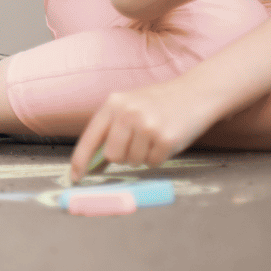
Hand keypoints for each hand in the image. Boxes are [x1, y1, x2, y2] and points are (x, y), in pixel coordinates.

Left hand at [68, 77, 222, 180]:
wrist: (195, 93)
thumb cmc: (158, 104)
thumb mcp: (129, 106)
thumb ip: (111, 128)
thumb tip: (93, 162)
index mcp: (113, 104)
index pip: (90, 137)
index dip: (80, 160)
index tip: (75, 177)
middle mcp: (127, 113)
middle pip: (112, 156)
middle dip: (124, 156)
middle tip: (138, 142)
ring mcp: (147, 125)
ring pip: (133, 161)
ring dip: (143, 155)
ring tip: (154, 136)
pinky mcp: (166, 138)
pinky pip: (153, 162)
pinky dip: (159, 157)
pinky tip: (166, 140)